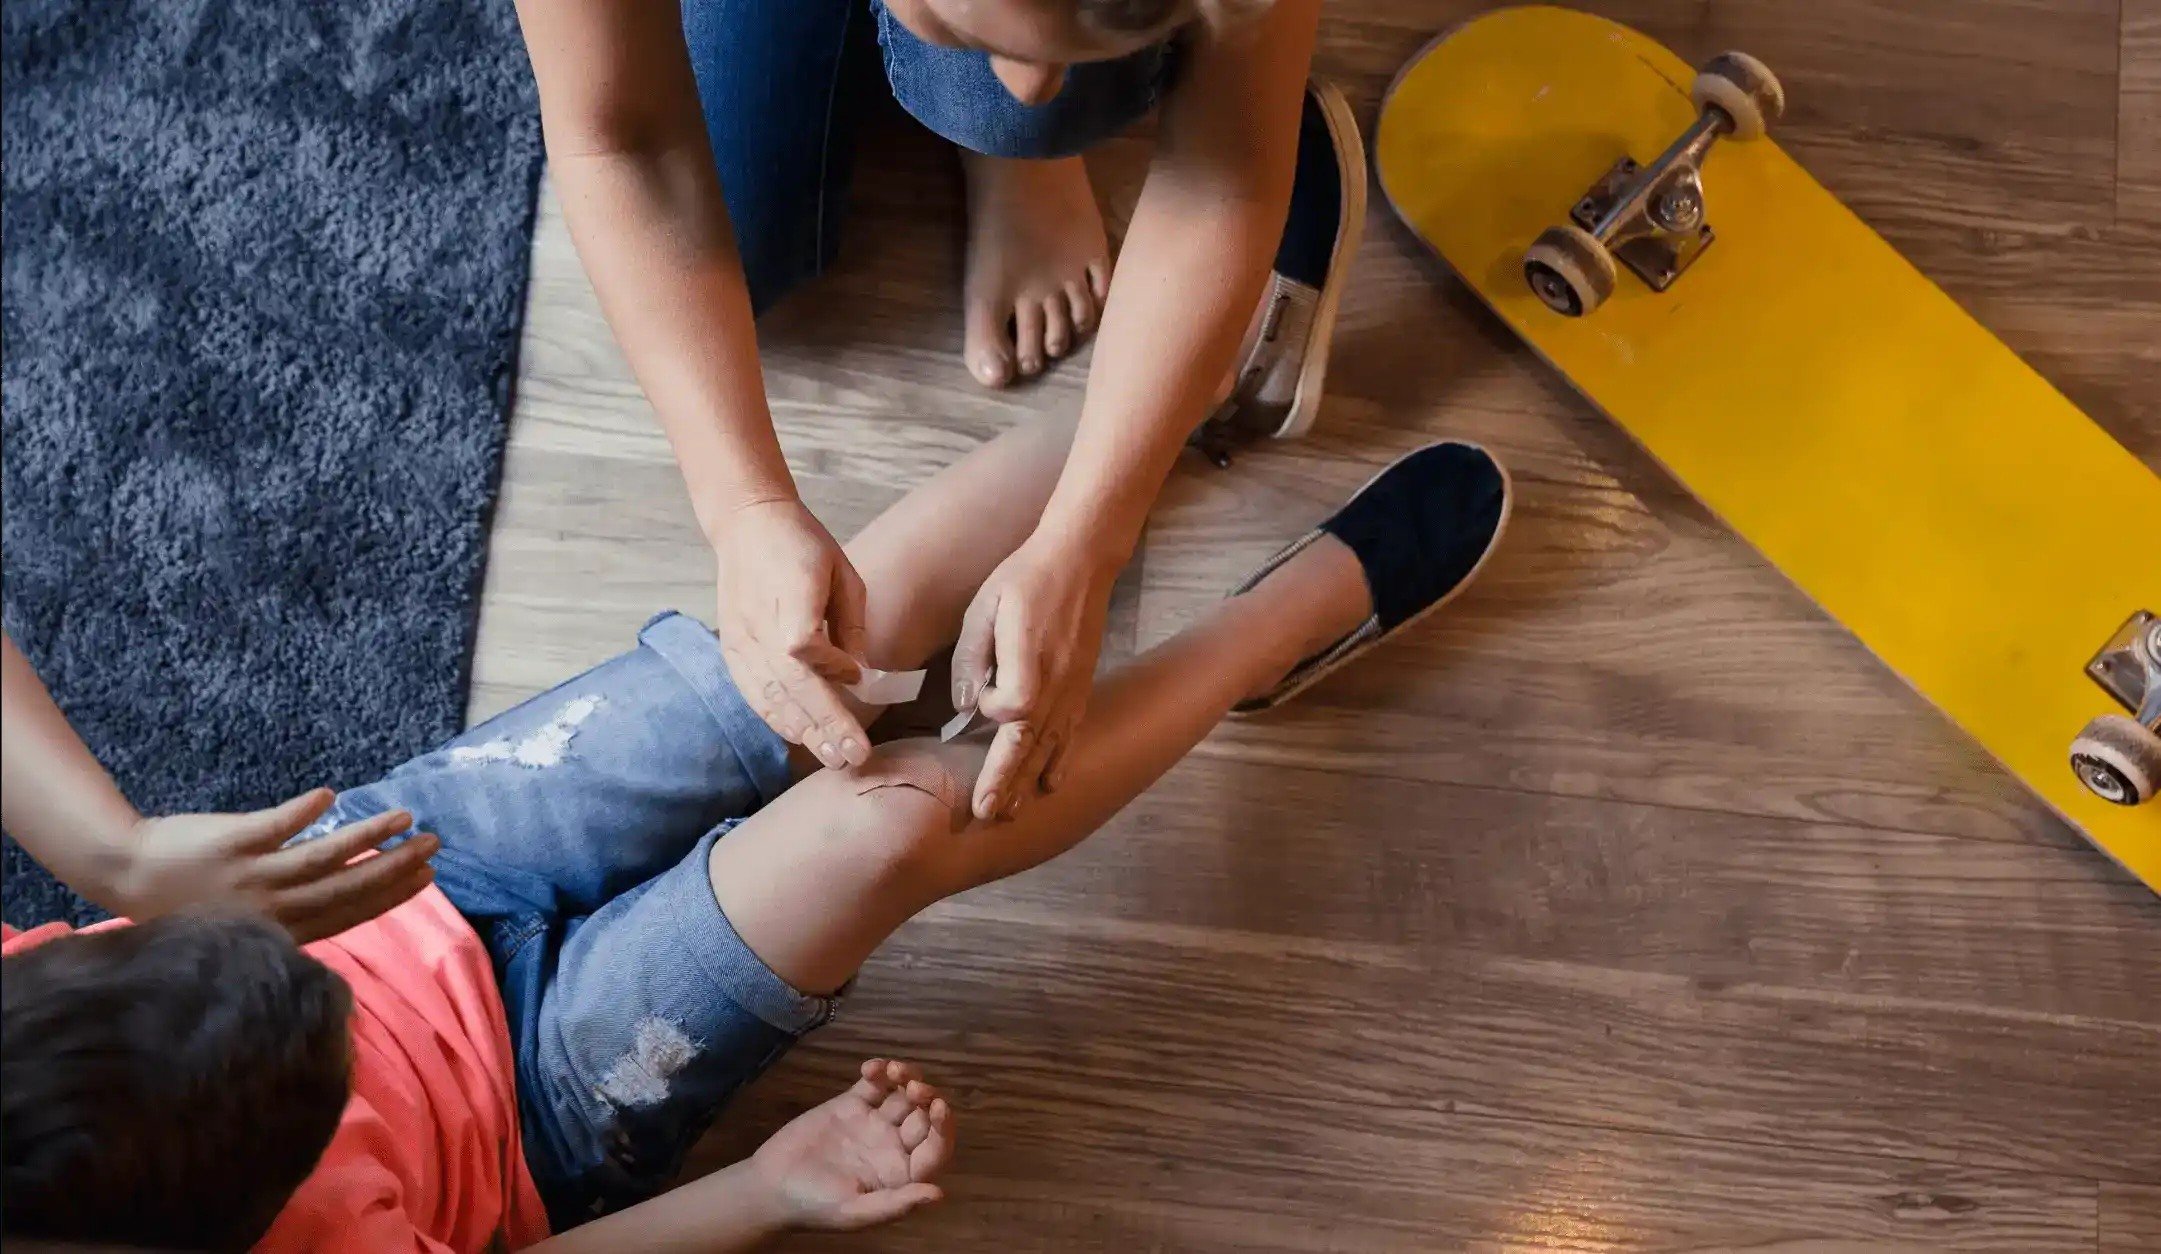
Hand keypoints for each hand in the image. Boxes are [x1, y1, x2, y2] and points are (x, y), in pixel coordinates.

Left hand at [121, 789, 438, 942]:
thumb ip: (290, 914)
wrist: (127, 874)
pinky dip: (302, 813)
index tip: (426, 877)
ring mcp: (252, 874)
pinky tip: (329, 796)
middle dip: (393, 866)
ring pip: (320, 857)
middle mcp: (272, 907)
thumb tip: (343, 896)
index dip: (391, 894)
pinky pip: (273, 826)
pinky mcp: (231, 842)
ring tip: (403, 818)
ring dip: (365, 837)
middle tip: (431, 846)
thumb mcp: (242, 926)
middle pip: (345, 886)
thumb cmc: (186, 901)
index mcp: (280, 929)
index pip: (349, 911)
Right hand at [710, 498, 871, 770]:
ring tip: (833, 757)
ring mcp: (739, 639)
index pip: (802, 645)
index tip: (856, 678)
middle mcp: (758, 622)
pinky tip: (800, 737)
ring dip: (803, 730)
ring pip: (770, 695)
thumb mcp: (843, 574)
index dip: (830, 668)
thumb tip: (858, 676)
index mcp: (789, 592)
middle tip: (853, 756)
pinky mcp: (731, 650)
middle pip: (789, 683)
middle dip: (825, 723)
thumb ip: (850, 626)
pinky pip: (753, 693)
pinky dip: (777, 718)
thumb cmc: (804, 545)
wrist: (747, 524)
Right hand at [749, 1058, 955, 1231]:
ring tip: (894, 1071)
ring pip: (903, 1095)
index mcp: (902, 1175)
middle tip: (912, 1087)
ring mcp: (873, 1124)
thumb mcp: (855, 1213)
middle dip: (925, 1097)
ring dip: (906, 1078)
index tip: (938, 1107)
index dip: (943, 1128)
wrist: (770, 1187)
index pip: (935, 1149)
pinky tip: (870, 1068)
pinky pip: (873, 1084)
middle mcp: (894, 1147)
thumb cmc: (813, 1206)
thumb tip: (938, 1195)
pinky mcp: (851, 1106)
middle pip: (923, 1116)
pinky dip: (878, 1071)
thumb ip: (896, 1204)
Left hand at [952, 531, 1117, 819]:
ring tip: (1010, 812)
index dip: (989, 708)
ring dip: (1028, 780)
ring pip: (1050, 746)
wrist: (1079, 561)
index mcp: (1030, 662)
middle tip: (987, 814)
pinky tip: (1049, 784)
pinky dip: (1059, 760)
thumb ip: (971, 658)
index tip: (978, 693)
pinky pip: (1070, 733)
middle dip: (1005, 781)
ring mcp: (1073, 689)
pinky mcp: (1081, 688)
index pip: (1009, 710)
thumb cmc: (1025, 579)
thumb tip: (965, 704)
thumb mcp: (984, 608)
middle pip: (1029, 744)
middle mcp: (1056, 684)